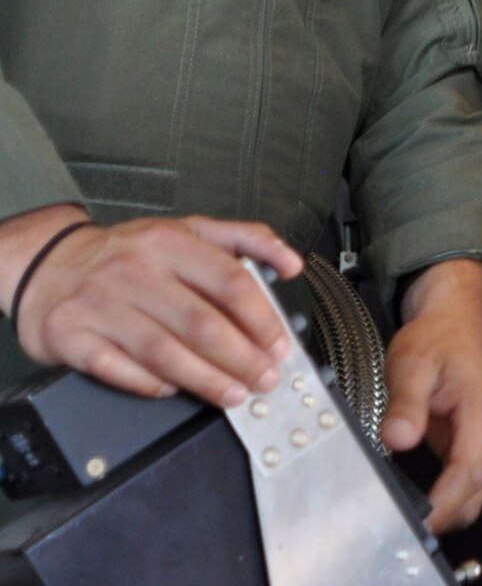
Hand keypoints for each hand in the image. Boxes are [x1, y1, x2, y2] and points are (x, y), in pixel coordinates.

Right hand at [4, 208, 302, 407]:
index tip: (278, 345)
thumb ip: (245, 239)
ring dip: (206, 380)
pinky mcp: (70, 334)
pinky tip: (172, 390)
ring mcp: (99, 303)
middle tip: (263, 379)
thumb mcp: (187, 230)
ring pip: (164, 352)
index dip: (262, 319)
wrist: (47, 264)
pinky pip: (117, 368)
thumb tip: (290, 263)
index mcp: (170, 242)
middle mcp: (134, 269)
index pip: (230, 282)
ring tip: (233, 394)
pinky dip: (149, 383)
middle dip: (241, 359)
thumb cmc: (128, 254)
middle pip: (201, 323)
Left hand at [380, 259, 481, 532]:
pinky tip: (426, 505)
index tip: (421, 524)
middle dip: (445, 516)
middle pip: (476, 491)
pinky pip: (471, 486)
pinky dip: (451, 501)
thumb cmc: (438, 342)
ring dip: (449, 512)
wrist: (454, 326)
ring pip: (477, 494)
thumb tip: (398, 438)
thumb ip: (405, 403)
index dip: (445, 504)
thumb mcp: (411, 364)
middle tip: (404, 529)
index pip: (468, 472)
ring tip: (412, 520)